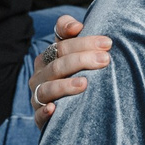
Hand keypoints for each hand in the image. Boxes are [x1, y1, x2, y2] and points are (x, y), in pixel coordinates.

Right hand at [28, 15, 111, 129]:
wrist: (70, 114)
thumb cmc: (77, 78)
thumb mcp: (79, 57)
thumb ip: (77, 38)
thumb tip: (77, 26)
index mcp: (49, 57)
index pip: (61, 44)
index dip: (83, 41)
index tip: (107, 43)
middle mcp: (41, 75)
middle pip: (58, 63)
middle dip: (82, 59)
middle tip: (105, 60)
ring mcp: (38, 96)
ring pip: (48, 88)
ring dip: (66, 85)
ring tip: (85, 83)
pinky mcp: (39, 118)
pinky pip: (39, 115)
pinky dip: (44, 111)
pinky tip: (54, 108)